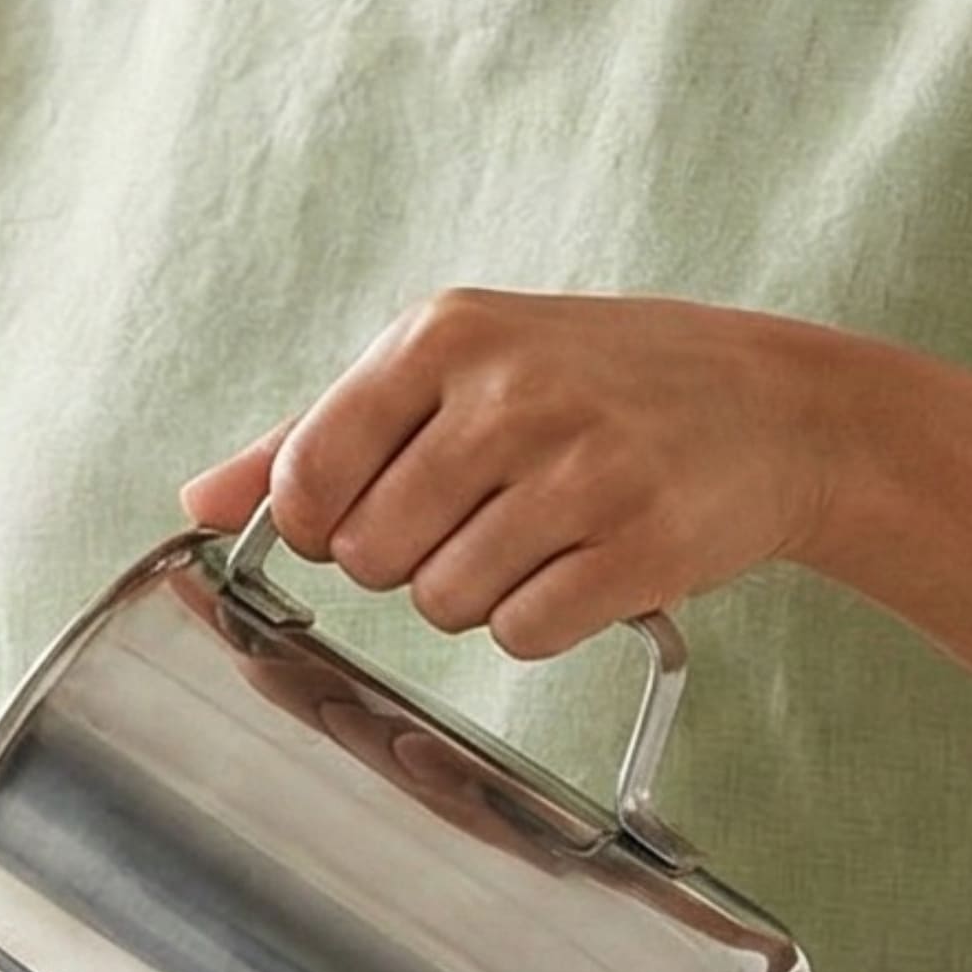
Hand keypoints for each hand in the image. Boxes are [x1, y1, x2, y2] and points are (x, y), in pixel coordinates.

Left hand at [180, 289, 835, 659]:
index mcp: (442, 338)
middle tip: (474, 515)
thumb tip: (197, 505)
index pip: (308, 474)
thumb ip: (314, 434)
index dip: (316, 521)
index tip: (358, 514)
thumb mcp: (447, 371)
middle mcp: (509, 395)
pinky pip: (523, 633)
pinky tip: (579, 567)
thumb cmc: (586, 384)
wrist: (774, 407)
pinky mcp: (643, 544)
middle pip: (368, 552)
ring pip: (442, 600)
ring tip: (533, 536)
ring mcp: (582, 468)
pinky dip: (539, 620)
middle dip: (403, 559)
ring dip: (474, 593)